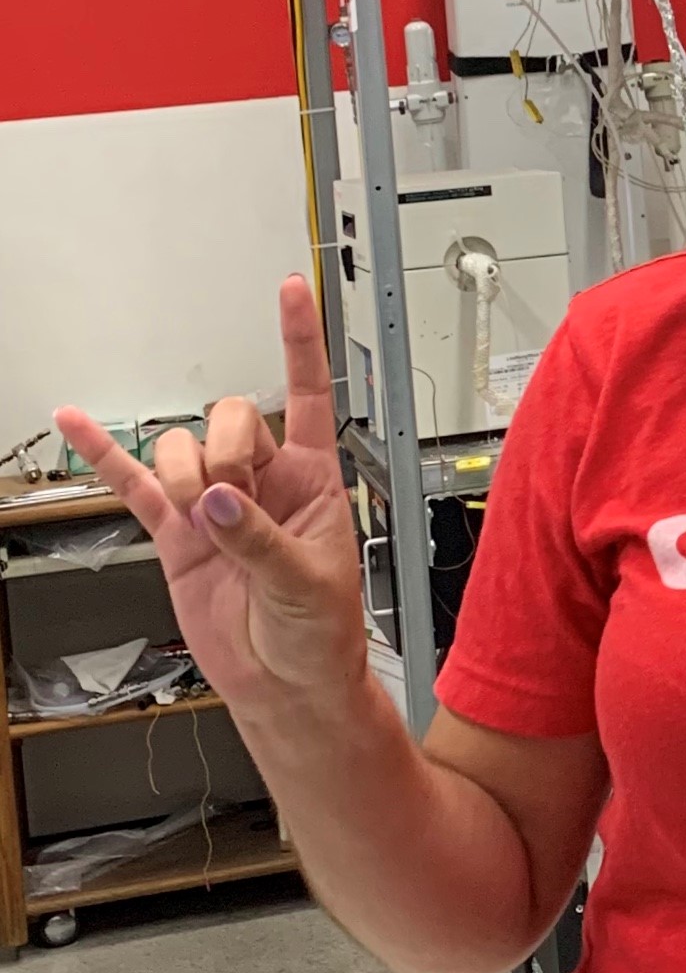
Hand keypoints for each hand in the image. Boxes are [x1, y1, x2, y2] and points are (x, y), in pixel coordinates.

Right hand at [55, 275, 369, 723]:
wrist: (287, 683)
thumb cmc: (321, 634)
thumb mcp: (309, 584)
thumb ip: (260, 538)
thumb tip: (215, 502)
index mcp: (311, 479)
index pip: (305, 395)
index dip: (300, 342)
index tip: (292, 289)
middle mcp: (261, 481)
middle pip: (227, 418)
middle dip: (220, 450)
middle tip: (228, 502)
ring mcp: (212, 503)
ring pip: (179, 450)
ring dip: (179, 478)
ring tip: (199, 524)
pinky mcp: (174, 532)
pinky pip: (133, 483)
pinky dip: (103, 454)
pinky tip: (77, 425)